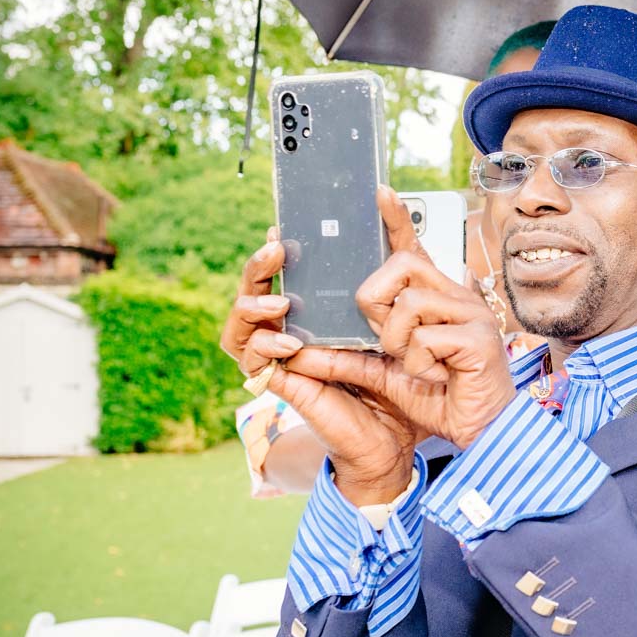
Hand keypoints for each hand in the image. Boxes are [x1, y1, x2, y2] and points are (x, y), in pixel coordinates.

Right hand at [220, 226, 419, 502]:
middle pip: (250, 291)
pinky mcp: (280, 385)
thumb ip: (393, 263)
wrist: (395, 433)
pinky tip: (290, 341)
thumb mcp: (398, 310)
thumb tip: (391, 203)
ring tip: (281, 300)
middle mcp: (286, 330)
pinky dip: (265, 346)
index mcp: (310, 311)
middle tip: (275, 248)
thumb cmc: (395, 372)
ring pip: (238, 324)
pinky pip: (251, 360)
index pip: (278, 274)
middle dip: (256, 267)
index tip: (280, 226)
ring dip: (252, 305)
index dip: (272, 251)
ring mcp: (278, 358)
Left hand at [346, 187, 516, 448]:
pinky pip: (426, 339)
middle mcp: (457, 297)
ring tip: (417, 365)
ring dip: (397, 341)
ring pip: (409, 302)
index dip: (397, 220)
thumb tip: (301, 352)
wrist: (481, 432)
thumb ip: (350, 359)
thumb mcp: (385, 376)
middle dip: (377, 300)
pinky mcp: (479, 339)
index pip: (413, 250)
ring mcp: (472, 314)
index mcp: (435, 300)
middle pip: (402, 265)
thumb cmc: (441, 399)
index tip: (380, 192)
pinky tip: (439, 377)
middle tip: (387, 338)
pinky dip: (420, 366)